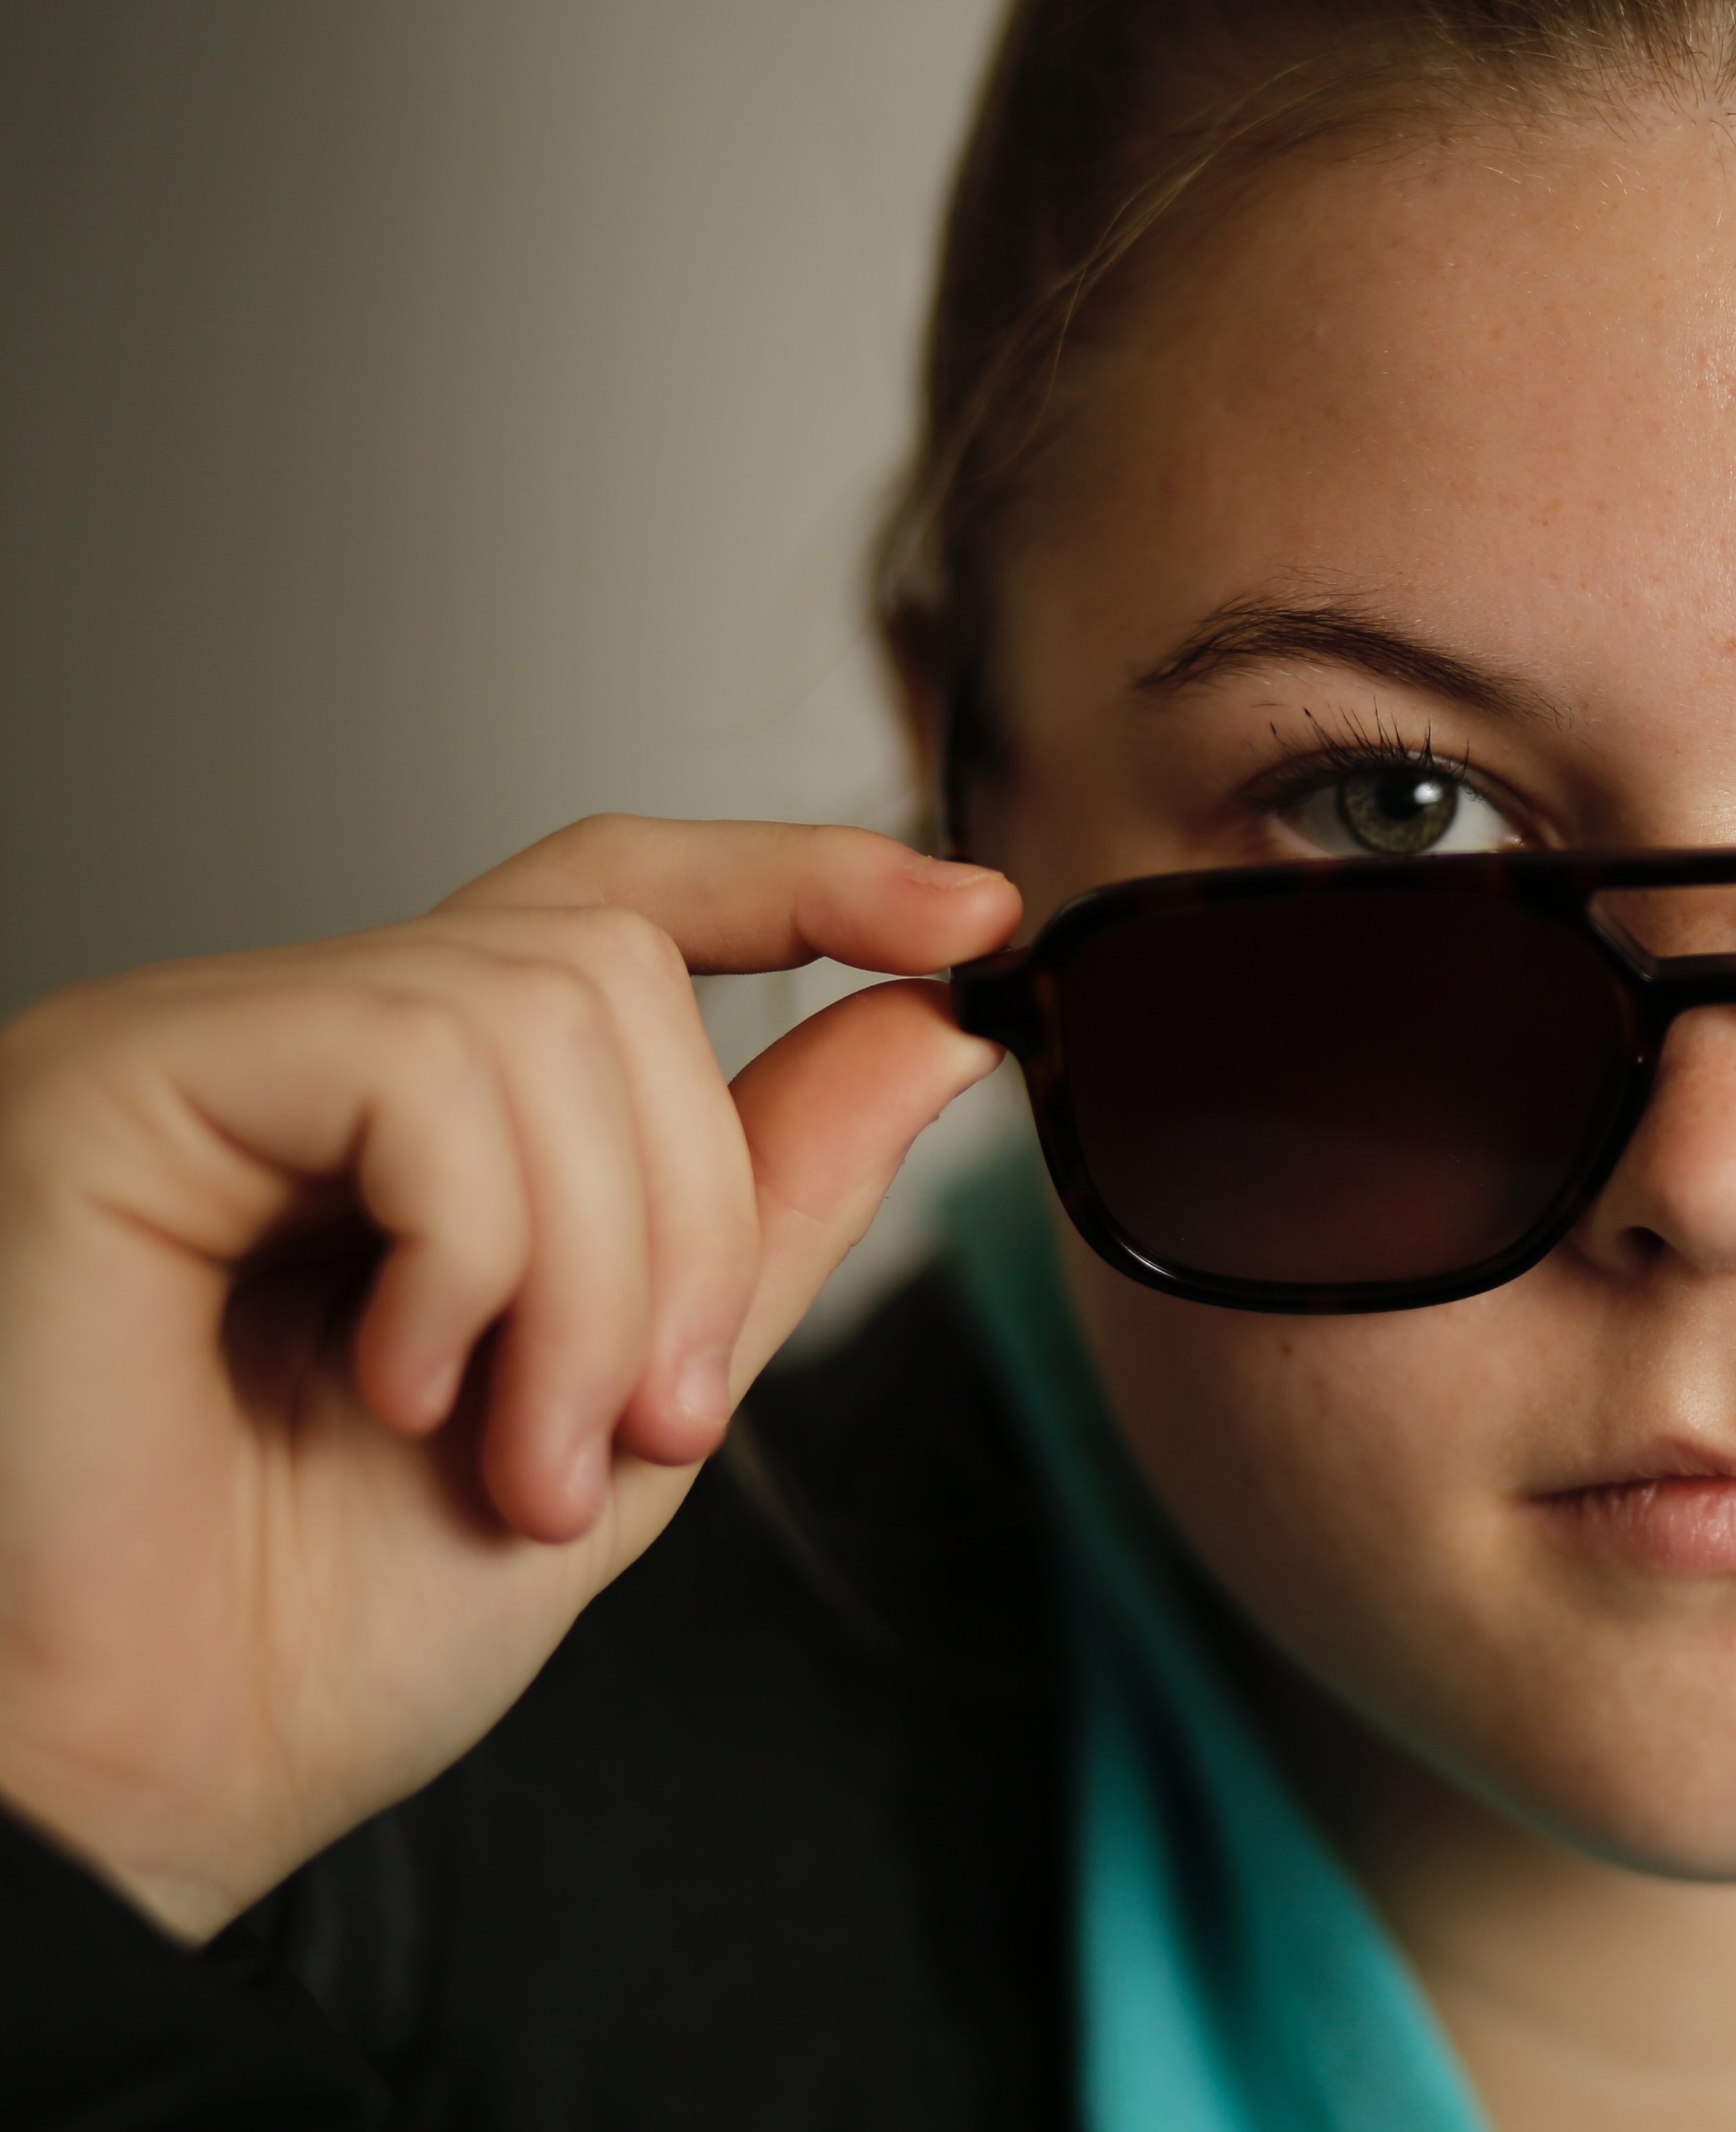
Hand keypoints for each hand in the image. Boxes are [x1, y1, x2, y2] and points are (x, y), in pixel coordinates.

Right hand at [0, 816, 1018, 1940]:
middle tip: (647, 1426)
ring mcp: (210, 1043)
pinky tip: (402, 1385)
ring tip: (524, 1452)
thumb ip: (773, 1206)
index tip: (965, 926)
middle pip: (612, 969)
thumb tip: (930, 1031)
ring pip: (539, 1012)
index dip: (799, 881)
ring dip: (596, 1273)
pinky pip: (416, 1064)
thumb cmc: (326, 1631)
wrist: (129, 1791)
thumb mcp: (631, 1404)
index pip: (616, 901)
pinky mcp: (127, 1075)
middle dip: (693, 1221)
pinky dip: (478, 1249)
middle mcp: (304, 1043)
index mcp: (416, 1114)